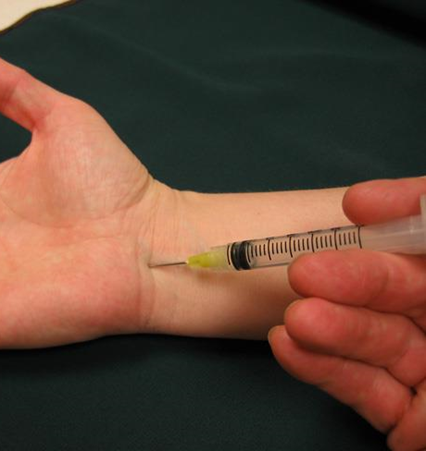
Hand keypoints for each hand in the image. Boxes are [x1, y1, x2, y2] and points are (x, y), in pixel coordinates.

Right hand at [269, 178, 425, 450]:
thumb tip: (425, 200)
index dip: (407, 213)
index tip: (360, 206)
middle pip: (402, 287)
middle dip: (355, 276)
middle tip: (306, 271)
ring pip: (376, 340)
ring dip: (330, 327)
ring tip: (296, 318)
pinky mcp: (410, 421)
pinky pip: (363, 389)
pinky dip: (323, 369)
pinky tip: (290, 346)